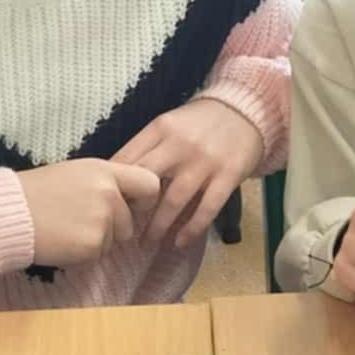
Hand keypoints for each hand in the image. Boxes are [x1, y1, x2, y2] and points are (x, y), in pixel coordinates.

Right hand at [18, 159, 162, 266]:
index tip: (132, 206)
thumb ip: (105, 183)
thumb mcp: (75, 173)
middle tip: (79, 221)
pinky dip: (82, 253)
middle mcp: (109, 194)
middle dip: (112, 227)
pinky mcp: (92, 245)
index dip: (145, 199)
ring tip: (66, 227)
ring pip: (114, 241)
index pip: (150, 184)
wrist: (7, 213)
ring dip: (96, 240)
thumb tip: (130, 199)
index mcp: (105, 171)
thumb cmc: (36, 192)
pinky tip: (61, 240)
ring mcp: (102, 221)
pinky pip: (98, 255)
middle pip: (130, 222)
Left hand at [112, 98, 265, 243]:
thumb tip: (115, 178)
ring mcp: (205, 162)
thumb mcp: (168, 125)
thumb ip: (146, 147)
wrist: (245, 111)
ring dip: (158, 226)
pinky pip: (207, 209)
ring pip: (174, 201)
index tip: (108, 204)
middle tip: (123, 227)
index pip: (126, 160)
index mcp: (160, 129)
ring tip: (147, 242)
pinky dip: (191, 229)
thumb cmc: (199, 123)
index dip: (114, 185)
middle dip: (132, 208)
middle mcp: (180, 145)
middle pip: (146, 181)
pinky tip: (179, 242)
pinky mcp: (228, 176)